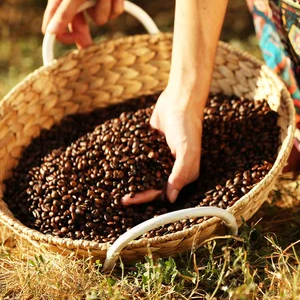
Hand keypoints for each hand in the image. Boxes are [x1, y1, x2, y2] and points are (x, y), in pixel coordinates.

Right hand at [42, 0, 127, 47]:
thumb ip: (66, 13)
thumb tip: (50, 32)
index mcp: (60, 0)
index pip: (54, 26)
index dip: (62, 37)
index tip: (71, 43)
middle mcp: (74, 3)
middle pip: (78, 28)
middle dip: (86, 35)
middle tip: (90, 46)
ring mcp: (91, 2)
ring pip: (99, 20)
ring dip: (105, 9)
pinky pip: (112, 13)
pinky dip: (115, 4)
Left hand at [122, 85, 203, 204]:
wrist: (179, 101)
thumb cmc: (187, 126)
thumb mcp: (187, 151)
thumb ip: (180, 174)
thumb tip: (171, 198)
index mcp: (184, 173)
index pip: (163, 192)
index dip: (146, 197)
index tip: (129, 199)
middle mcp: (172, 168)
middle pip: (151, 184)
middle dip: (135, 190)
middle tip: (117, 195)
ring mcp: (160, 157)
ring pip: (143, 172)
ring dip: (129, 178)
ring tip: (112, 183)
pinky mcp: (150, 145)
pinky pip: (138, 157)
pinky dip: (127, 161)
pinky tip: (113, 165)